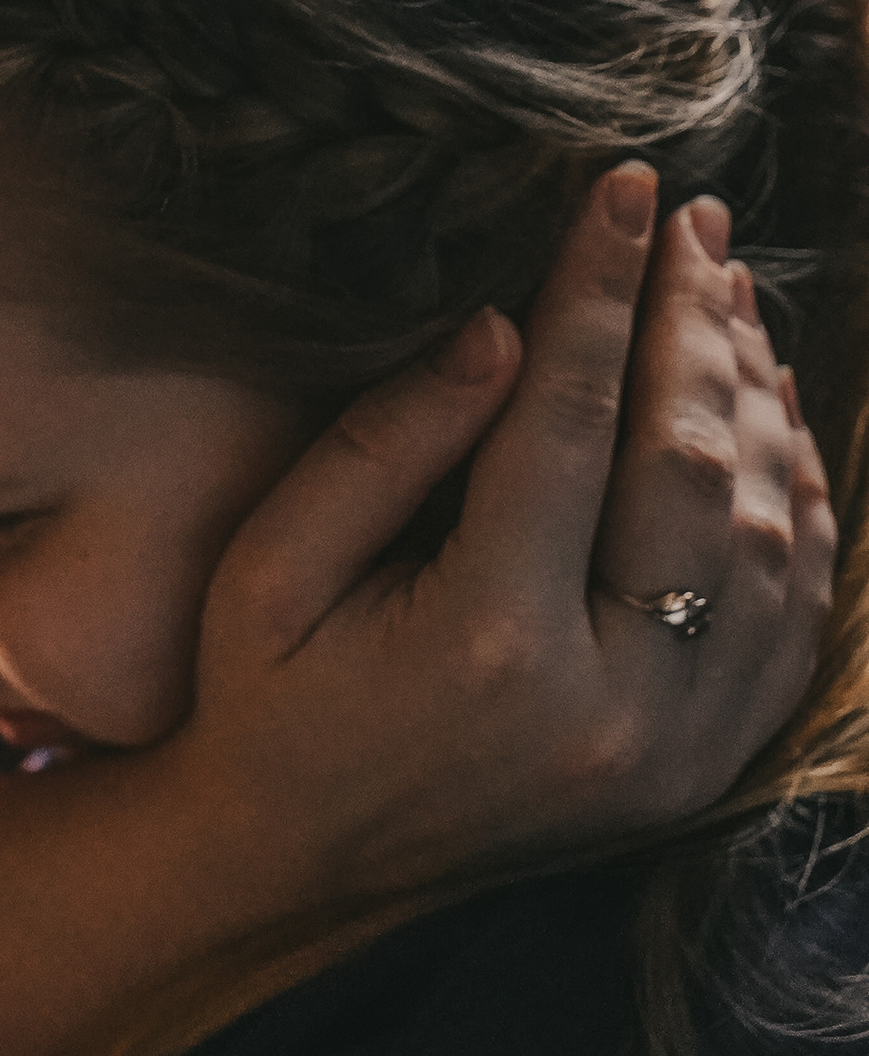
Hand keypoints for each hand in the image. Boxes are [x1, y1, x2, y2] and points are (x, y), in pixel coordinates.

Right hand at [182, 168, 832, 897]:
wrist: (298, 868)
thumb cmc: (263, 697)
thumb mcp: (271, 568)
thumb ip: (384, 445)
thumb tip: (504, 328)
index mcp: (491, 646)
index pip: (569, 426)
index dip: (597, 292)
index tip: (617, 187)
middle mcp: (611, 707)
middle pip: (692, 469)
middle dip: (692, 324)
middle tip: (687, 218)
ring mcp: (677, 750)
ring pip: (767, 536)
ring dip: (754, 396)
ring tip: (722, 290)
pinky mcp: (707, 766)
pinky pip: (792, 611)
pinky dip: (791, 494)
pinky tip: (760, 406)